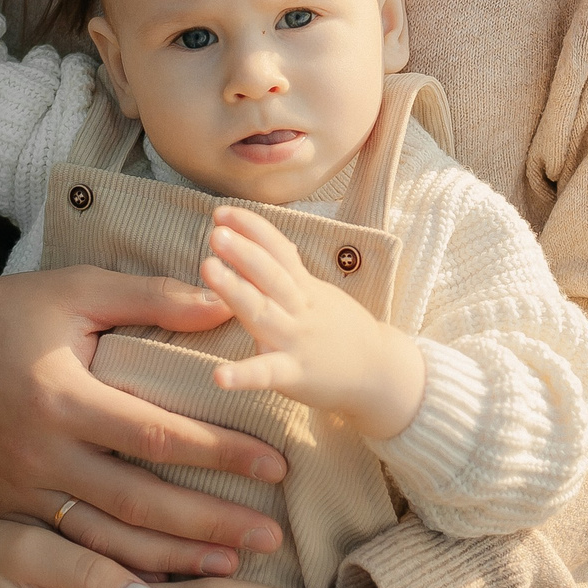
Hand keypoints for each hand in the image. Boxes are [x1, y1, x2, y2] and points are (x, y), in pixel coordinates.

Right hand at [0, 205, 288, 576]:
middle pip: (140, 503)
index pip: (156, 435)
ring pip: (107, 540)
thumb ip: (152, 300)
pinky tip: (164, 582)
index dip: (219, 454)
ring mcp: (21, 489)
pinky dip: (120, 571)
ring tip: (233, 567)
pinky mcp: (8, 508)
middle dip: (210, 525)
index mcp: (62, 397)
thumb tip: (226, 305)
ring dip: (173, 559)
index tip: (275, 467)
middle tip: (271, 538)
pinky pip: (71, 549)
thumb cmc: (8, 310)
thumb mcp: (78, 290)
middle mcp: (41, 454)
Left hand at [203, 206, 423, 440]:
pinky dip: (244, 375)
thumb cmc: (341, 330)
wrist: (380, 372)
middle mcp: (299, 308)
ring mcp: (296, 341)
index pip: (279, 250)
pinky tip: (220, 376)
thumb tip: (254, 242)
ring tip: (207, 268)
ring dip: (234, 290)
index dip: (253, 229)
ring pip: (262, 312)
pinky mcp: (294, 374)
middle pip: (270, 275)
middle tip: (216, 233)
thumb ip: (286, 271)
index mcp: (304, 287)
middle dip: (243, 251)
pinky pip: (266, 373)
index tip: (222, 211)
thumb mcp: (317, 292)